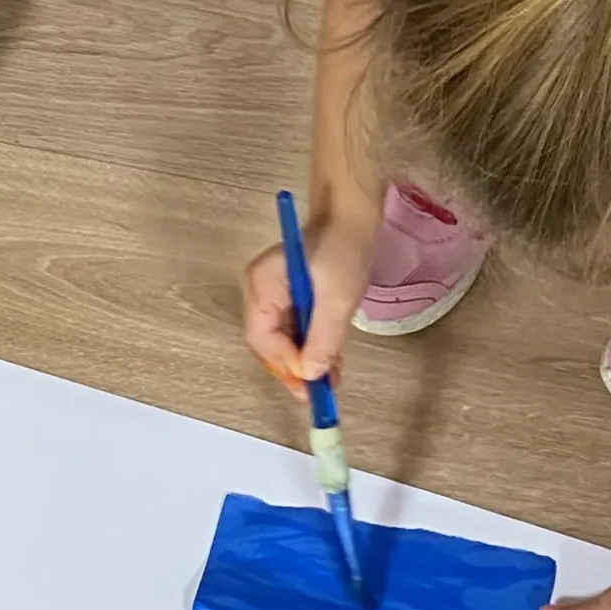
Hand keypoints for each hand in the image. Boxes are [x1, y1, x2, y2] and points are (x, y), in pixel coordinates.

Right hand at [242, 212, 374, 396]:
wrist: (352, 218)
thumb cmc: (343, 247)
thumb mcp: (337, 298)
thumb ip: (322, 338)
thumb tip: (309, 375)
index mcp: (262, 284)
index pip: (262, 337)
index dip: (286, 363)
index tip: (312, 382)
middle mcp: (258, 290)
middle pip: (267, 343)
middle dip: (293, 368)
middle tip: (318, 392)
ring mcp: (270, 293)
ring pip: (280, 340)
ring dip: (304, 361)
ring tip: (329, 380)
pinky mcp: (286, 296)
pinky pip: (291, 329)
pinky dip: (309, 347)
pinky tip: (328, 362)